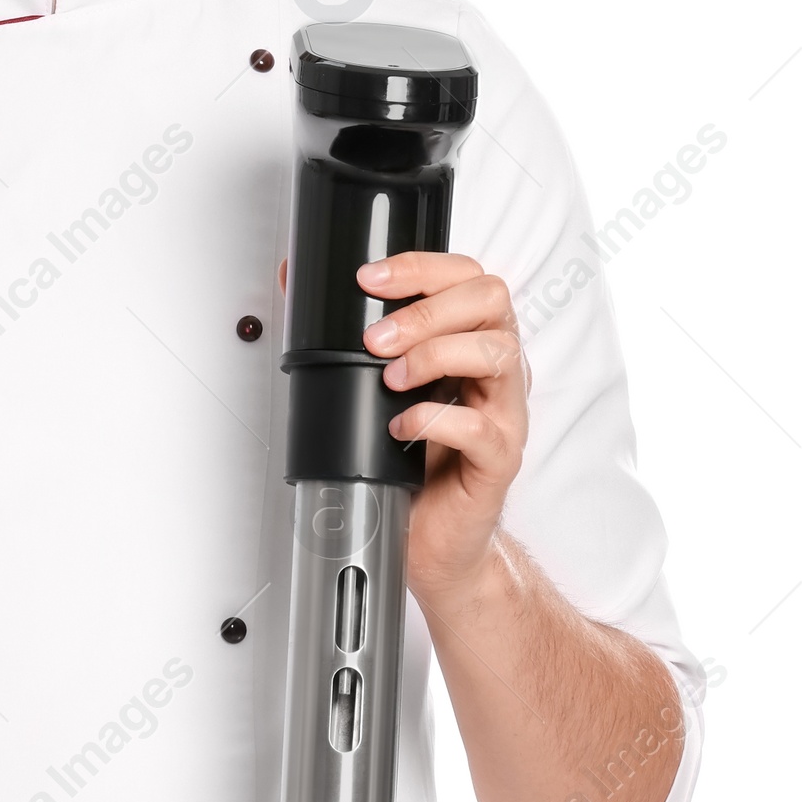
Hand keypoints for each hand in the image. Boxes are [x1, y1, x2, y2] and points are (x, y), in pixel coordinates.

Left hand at [358, 251, 527, 614]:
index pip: (466, 275)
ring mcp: (504, 411)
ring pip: (497, 353)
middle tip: (374, 340)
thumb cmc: (409, 458)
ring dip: (435, 355)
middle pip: (489, 300)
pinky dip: (435, 421)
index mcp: (470, 338)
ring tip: (391, 380)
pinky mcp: (500, 458)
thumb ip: (346, 334)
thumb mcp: (374, 385)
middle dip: (424, 310)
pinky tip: (401, 427)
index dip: (420, 266)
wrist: (430, 535)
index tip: (368, 279)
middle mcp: (496, 368)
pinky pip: (481, 428)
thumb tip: (297, 281)